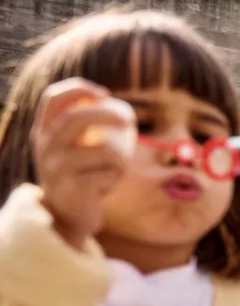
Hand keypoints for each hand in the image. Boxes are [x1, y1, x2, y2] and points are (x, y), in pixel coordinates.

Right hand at [31, 78, 134, 248]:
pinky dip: (116, 177)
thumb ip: (83, 128)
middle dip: (106, 114)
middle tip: (129, 119)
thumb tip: (117, 106)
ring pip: (103, 150)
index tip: (103, 94)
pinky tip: (106, 187)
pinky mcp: (72, 188)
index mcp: (44, 131)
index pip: (52, 98)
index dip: (78, 89)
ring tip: (114, 170)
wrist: (66, 216)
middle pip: (75, 119)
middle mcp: (45, 146)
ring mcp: (56, 168)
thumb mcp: (73, 148)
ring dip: (120, 159)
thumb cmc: (79, 176)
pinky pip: (109, 173)